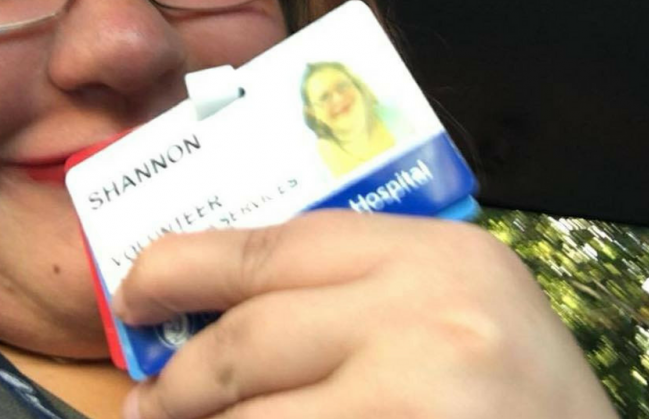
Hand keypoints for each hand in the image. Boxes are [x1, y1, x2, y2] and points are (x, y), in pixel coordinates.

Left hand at [113, 211, 617, 418]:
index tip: (137, 288)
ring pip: (255, 415)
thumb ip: (352, 287)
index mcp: (432, 253)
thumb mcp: (447, 298)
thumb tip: (228, 300)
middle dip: (184, 374)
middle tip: (147, 396)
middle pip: (255, 334)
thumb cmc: (511, 378)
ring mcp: (417, 395)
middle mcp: (425, 313)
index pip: (280, 245)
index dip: (188, 265)